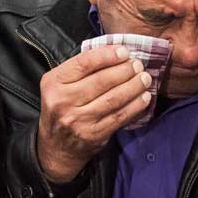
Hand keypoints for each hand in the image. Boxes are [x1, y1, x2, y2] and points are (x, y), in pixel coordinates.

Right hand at [35, 45, 154, 184]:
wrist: (56, 146)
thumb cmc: (62, 107)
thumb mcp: (60, 84)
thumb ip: (81, 69)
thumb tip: (114, 52)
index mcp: (53, 83)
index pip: (84, 63)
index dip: (107, 56)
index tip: (124, 51)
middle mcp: (63, 101)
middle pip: (101, 81)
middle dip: (124, 70)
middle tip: (138, 65)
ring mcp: (78, 120)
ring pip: (113, 99)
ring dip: (133, 87)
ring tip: (144, 78)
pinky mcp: (93, 135)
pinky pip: (119, 117)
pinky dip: (135, 106)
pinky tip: (144, 97)